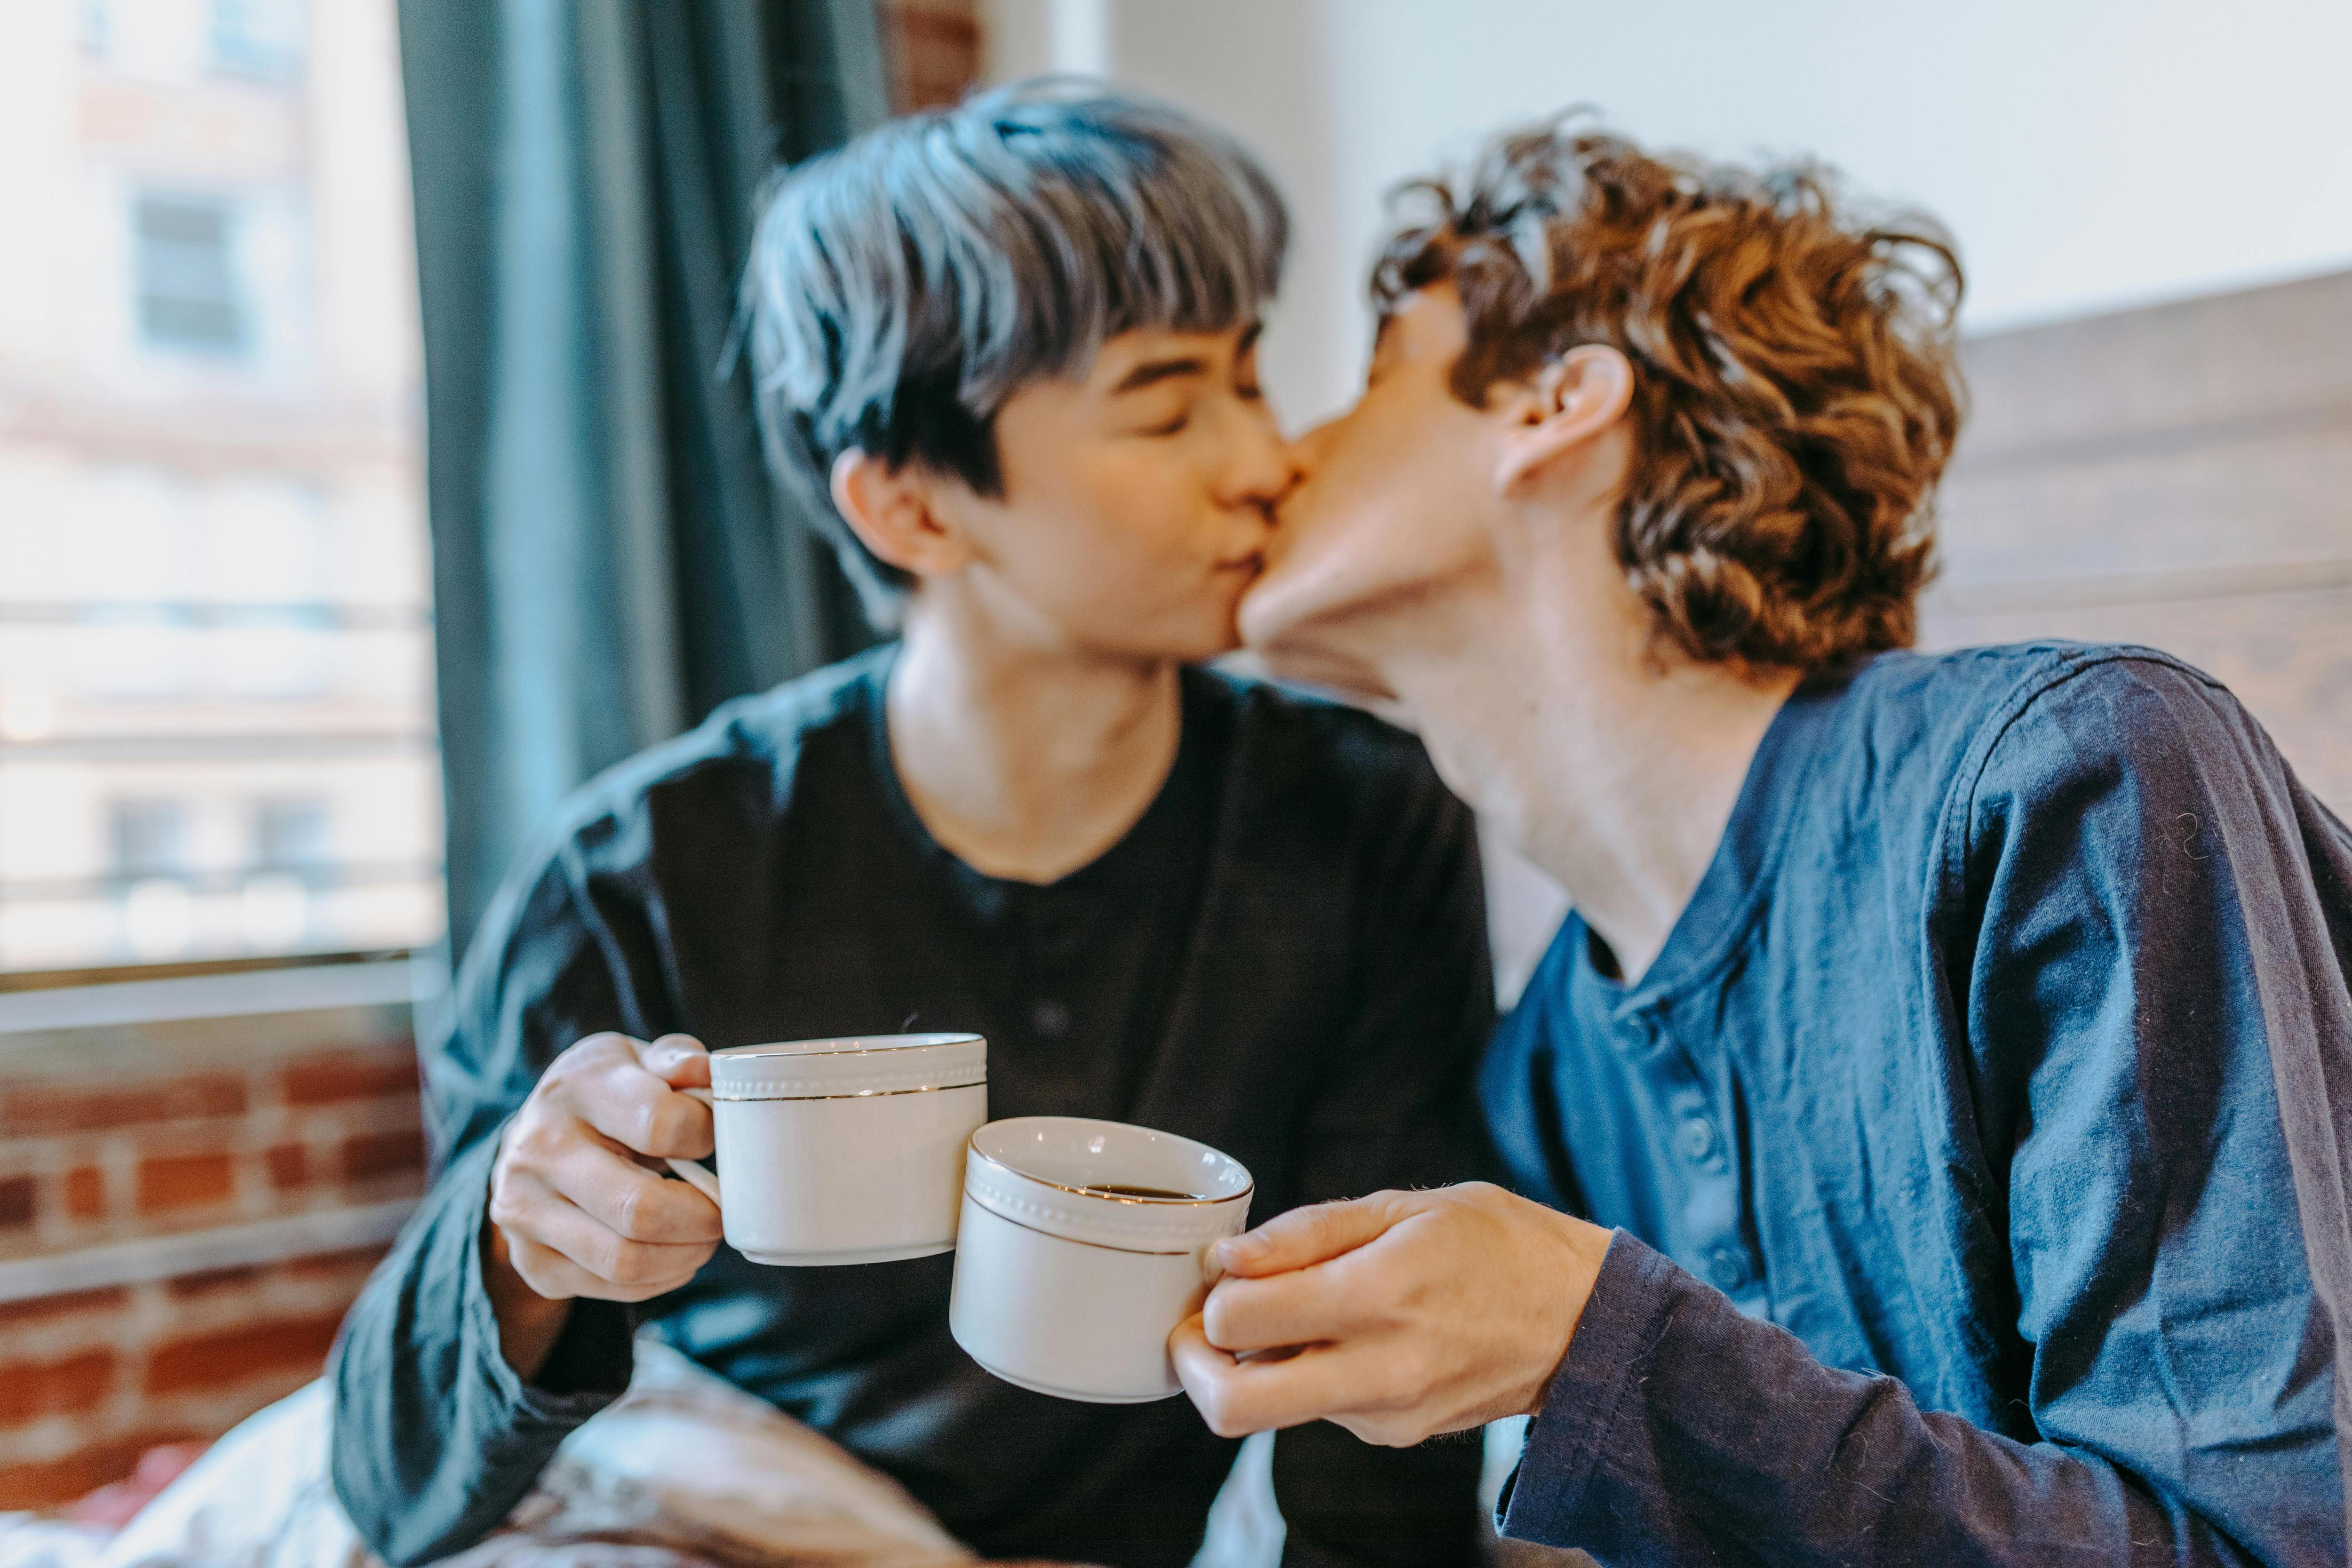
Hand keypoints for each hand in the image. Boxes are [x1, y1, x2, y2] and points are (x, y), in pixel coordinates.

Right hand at [483, 1033, 722, 1375]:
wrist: (533, 1137)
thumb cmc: (605, 1095)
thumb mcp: (634, 1059)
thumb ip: (676, 1059)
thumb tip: (705, 1071)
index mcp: (575, 1089)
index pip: (660, 1123)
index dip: (707, 1137)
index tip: (718, 1140)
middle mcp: (538, 1150)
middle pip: (640, 1209)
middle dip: (702, 1218)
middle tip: (724, 1211)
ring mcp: (525, 1210)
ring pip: (625, 1260)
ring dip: (685, 1256)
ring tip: (705, 1237)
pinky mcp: (531, 1260)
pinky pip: (610, 1287)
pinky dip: (659, 1279)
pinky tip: (673, 1255)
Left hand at [1170, 1182, 1611, 1445]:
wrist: (1585, 1321)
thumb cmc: (1498, 1245)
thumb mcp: (1407, 1206)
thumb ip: (1307, 1233)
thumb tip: (1226, 1259)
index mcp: (1379, 1296)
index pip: (1239, 1321)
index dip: (1210, 1295)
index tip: (1221, 1271)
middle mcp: (1378, 1370)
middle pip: (1235, 1407)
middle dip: (1195, 1367)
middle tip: (1201, 1325)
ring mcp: (1386, 1415)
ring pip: (1273, 1408)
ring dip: (1257, 1366)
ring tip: (1293, 1311)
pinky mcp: (1394, 1434)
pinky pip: (1318, 1408)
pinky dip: (1307, 1372)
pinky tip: (1346, 1333)